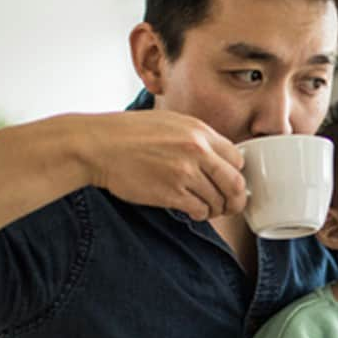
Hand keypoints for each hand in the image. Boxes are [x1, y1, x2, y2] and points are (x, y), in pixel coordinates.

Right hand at [79, 111, 245, 220]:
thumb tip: (218, 157)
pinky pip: (199, 210)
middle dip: (236, 200)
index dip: (236, 174)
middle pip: (235, 184)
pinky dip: (200, 214)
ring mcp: (185, 173)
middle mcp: (197, 151)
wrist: (99, 145)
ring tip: (207, 209)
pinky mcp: (170, 193)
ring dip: (216, 209)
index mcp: (199, 132)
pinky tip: (193, 211)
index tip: (231, 183)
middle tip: (230, 206)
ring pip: (218, 201)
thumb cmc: (130, 133)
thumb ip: (197, 138)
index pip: (237, 159)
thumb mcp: (171, 123)